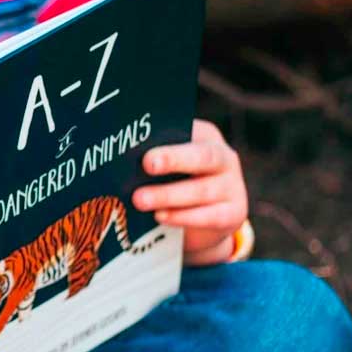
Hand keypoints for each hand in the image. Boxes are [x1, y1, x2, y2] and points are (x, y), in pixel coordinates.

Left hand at [133, 119, 247, 265]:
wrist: (204, 221)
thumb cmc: (175, 182)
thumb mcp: (167, 166)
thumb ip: (152, 157)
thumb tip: (118, 158)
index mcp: (205, 136)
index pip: (188, 130)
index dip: (166, 135)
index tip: (144, 141)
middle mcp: (224, 158)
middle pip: (202, 156)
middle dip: (174, 159)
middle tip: (147, 163)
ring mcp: (232, 186)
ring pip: (202, 190)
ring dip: (169, 195)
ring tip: (140, 199)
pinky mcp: (234, 213)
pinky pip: (210, 216)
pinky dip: (183, 217)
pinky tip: (161, 217)